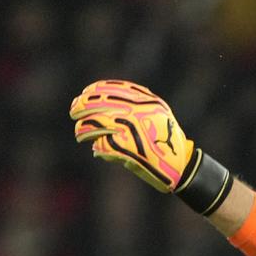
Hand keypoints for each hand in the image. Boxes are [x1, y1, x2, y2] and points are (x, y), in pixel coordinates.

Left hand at [70, 79, 233, 214]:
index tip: (84, 93)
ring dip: (85, 129)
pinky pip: (105, 146)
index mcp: (149, 103)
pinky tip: (96, 149)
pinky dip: (99, 148)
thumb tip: (103, 108)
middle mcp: (142, 113)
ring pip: (99, 124)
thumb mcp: (156, 118)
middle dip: (84, 106)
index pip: (118, 89)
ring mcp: (136, 131)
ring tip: (80, 134)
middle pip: (104, 104)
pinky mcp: (131, 150)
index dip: (98, 90)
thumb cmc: (166, 143)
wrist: (181, 167)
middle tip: (74, 111)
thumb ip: (133, 110)